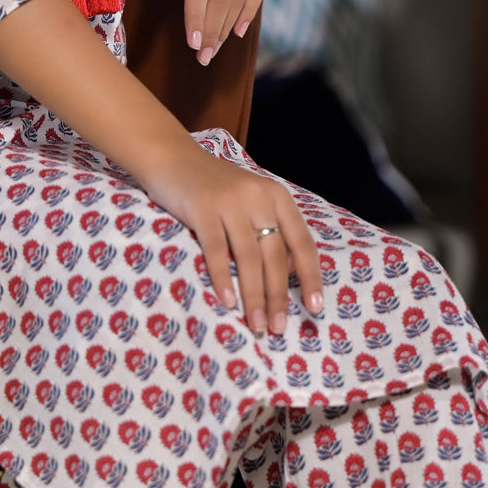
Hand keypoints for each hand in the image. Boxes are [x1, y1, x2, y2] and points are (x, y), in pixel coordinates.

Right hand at [145, 148, 323, 337]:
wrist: (173, 157)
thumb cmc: (215, 187)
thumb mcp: (251, 201)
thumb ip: (272, 229)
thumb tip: (294, 274)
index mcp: (277, 196)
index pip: (302, 242)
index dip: (311, 277)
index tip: (314, 309)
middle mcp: (258, 197)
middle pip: (275, 255)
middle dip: (278, 296)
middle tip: (278, 329)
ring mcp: (230, 201)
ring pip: (249, 257)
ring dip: (254, 296)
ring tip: (256, 325)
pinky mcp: (202, 207)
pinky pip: (217, 249)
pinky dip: (223, 277)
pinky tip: (227, 301)